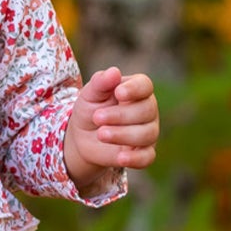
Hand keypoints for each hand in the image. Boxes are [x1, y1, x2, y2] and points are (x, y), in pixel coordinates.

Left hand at [64, 67, 159, 191]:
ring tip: (100, 134)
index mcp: (137, 89)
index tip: (118, 93)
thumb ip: (100, 83)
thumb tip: (114, 72)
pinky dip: (135, 158)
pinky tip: (120, 157)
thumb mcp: (90, 94)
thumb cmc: (90, 109)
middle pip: (147, 110)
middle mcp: (147, 109)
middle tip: (97, 117)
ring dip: (123, 134)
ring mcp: (148, 131)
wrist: (82, 136)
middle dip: (120, 115)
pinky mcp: (143, 153)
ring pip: (147, 134)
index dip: (134, 89)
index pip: (145, 85)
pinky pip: (147, 157)